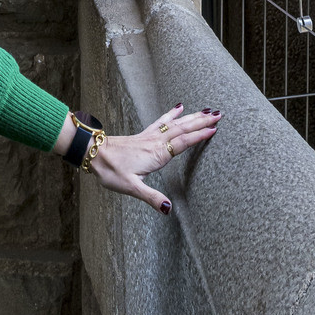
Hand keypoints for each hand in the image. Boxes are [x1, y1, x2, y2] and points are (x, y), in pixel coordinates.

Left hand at [86, 105, 221, 213]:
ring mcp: (150, 136)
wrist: (94, 154)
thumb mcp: (131, 188)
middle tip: (219, 114)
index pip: (183, 142)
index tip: (215, 129)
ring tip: (206, 110)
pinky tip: (179, 106)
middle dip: (201, 122)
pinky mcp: (144, 135)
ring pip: (175, 123)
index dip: (199, 136)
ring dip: (192, 116)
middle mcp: (156, 142)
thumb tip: (169, 209)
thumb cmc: (112, 171)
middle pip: (183, 129)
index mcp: (157, 154)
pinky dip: (172, 113)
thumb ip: (151, 197)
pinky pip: (162, 121)